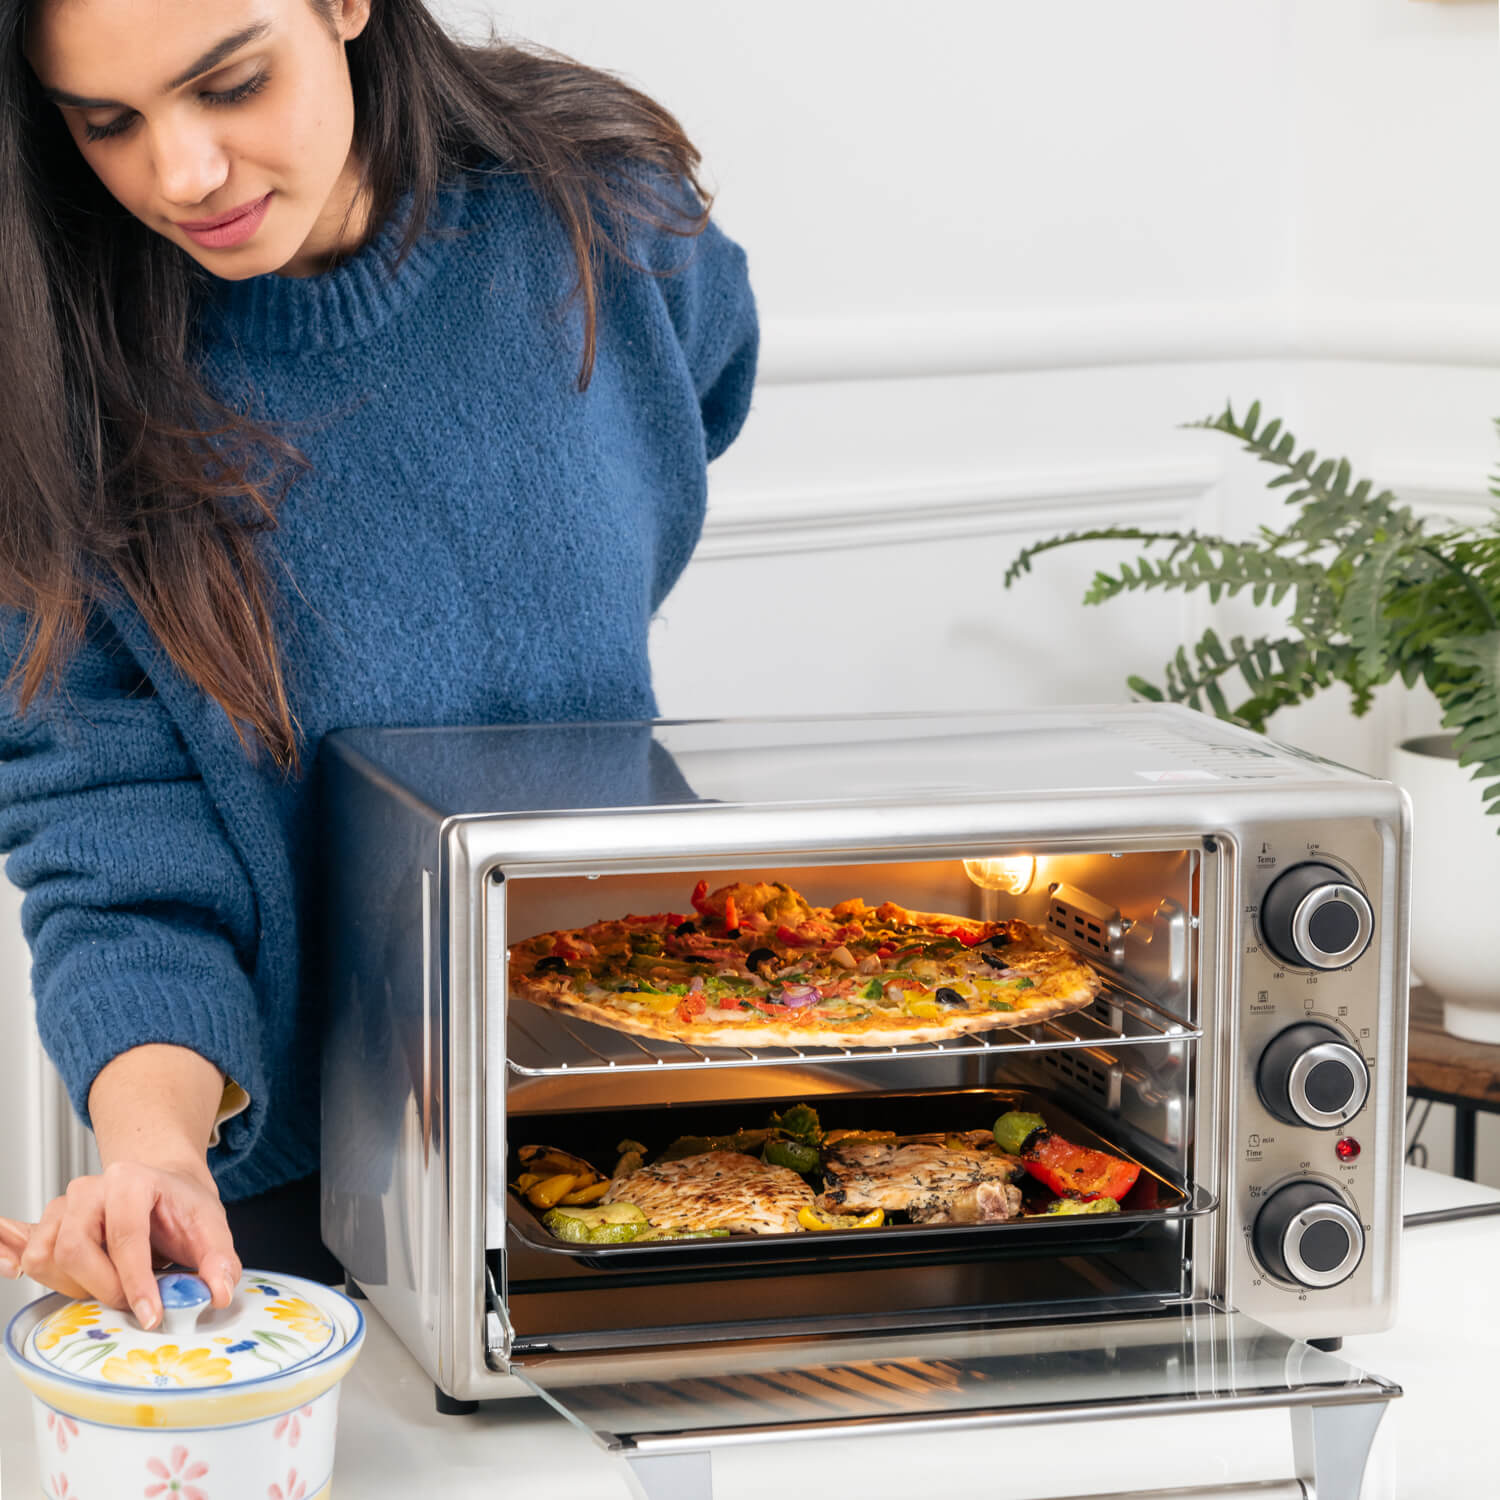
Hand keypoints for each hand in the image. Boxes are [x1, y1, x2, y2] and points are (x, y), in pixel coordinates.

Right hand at [0, 1160, 240, 1329]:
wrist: (163, 1191)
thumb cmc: (181, 1207)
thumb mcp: (211, 1227)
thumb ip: (220, 1260)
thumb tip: (218, 1292)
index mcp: (131, 1179)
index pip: (124, 1236)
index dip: (136, 1281)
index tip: (151, 1315)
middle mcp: (90, 1188)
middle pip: (75, 1249)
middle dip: (106, 1288)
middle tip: (136, 1303)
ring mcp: (63, 1206)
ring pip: (50, 1259)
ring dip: (82, 1287)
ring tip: (117, 1285)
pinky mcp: (47, 1225)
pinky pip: (37, 1263)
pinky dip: (61, 1282)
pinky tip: (91, 1281)